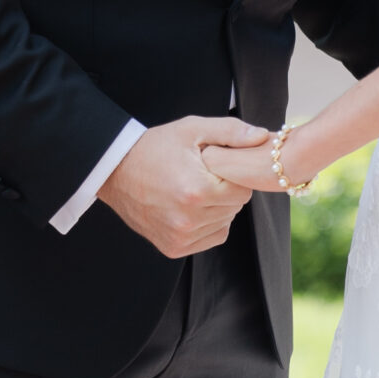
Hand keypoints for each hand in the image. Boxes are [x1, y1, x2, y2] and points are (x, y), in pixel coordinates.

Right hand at [99, 117, 268, 257]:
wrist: (114, 171)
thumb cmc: (154, 147)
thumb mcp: (192, 129)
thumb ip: (231, 133)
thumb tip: (264, 138)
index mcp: (196, 191)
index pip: (243, 190)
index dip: (233, 175)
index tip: (214, 166)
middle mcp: (188, 219)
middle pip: (235, 207)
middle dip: (225, 190)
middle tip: (202, 175)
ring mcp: (180, 237)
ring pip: (224, 223)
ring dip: (217, 208)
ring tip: (193, 189)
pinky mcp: (173, 248)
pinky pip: (211, 237)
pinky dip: (208, 224)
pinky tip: (190, 207)